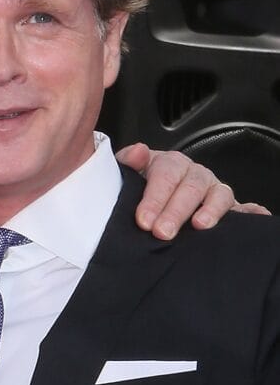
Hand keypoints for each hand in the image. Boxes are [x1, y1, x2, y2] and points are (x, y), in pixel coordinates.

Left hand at [115, 142, 270, 239]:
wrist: (152, 198)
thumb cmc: (139, 186)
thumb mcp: (128, 173)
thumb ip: (127, 162)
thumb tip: (138, 151)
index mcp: (170, 163)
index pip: (164, 176)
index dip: (154, 198)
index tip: (143, 220)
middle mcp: (194, 174)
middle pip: (190, 189)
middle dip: (175, 212)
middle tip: (162, 232)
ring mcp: (213, 190)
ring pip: (217, 196)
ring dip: (211, 211)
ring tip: (200, 226)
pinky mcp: (228, 207)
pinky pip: (243, 209)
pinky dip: (251, 212)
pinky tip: (256, 216)